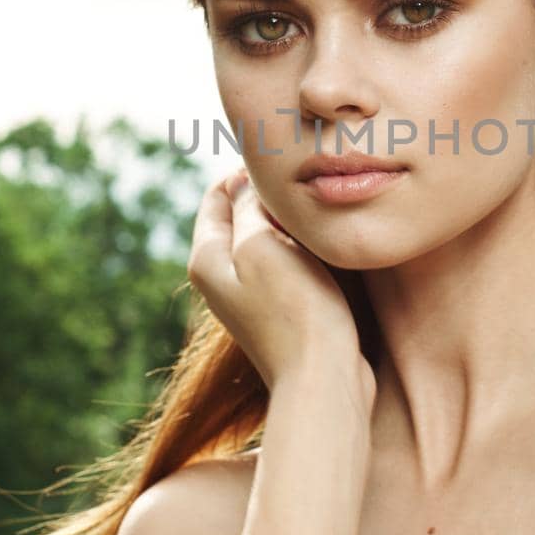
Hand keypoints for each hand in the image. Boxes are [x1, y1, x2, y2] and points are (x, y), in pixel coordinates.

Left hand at [187, 167, 371, 396]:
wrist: (323, 377)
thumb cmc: (293, 310)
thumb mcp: (261, 244)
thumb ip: (248, 207)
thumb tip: (245, 184)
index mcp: (205, 258)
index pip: (217, 195)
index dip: (249, 171)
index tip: (287, 157)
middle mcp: (221, 277)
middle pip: (242, 216)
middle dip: (272, 195)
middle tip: (309, 177)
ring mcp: (250, 296)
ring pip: (268, 238)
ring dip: (292, 222)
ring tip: (321, 207)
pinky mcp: (280, 310)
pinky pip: (288, 263)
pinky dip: (304, 247)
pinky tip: (329, 242)